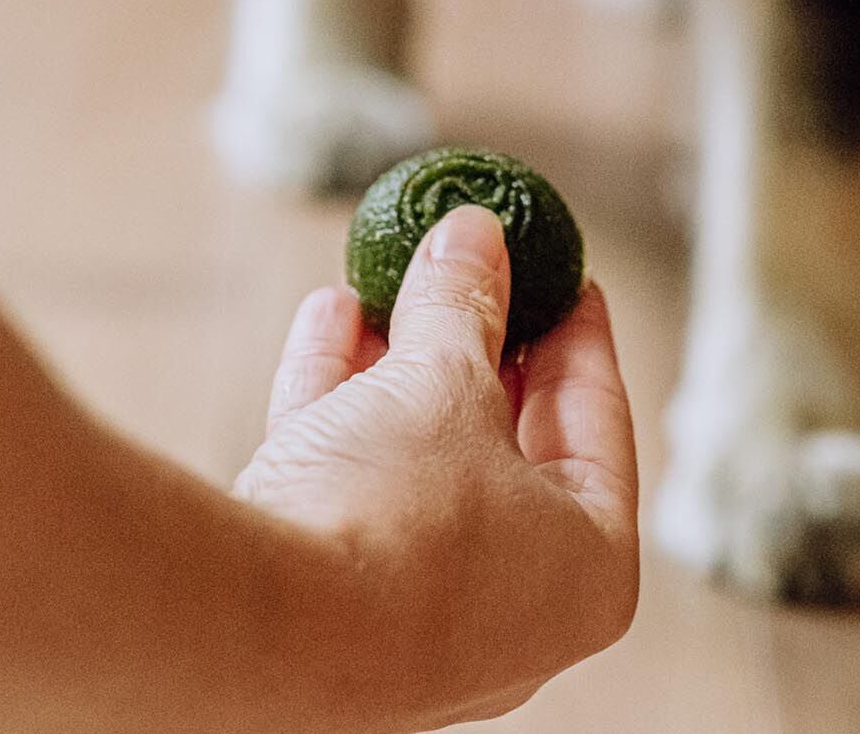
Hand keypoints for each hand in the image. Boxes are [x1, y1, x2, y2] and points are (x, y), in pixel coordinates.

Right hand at [235, 206, 639, 733]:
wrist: (261, 626)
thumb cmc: (399, 516)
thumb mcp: (447, 377)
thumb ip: (465, 300)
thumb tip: (473, 233)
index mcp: (586, 568)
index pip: (598, 424)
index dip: (580, 336)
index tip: (565, 276)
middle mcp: (510, 606)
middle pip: (505, 439)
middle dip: (477, 340)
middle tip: (475, 269)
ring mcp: (415, 614)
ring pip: (420, 456)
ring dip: (402, 357)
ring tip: (392, 277)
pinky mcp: (331, 604)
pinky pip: (352, 480)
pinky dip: (343, 395)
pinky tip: (331, 315)